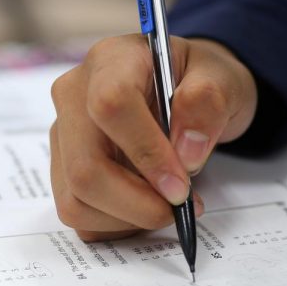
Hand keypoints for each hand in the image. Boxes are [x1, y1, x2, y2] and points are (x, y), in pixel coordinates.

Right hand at [50, 35, 257, 241]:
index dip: (146, 154)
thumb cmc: (200, 83)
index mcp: (112, 61)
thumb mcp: (223, 80)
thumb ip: (209, 104)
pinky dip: (116, 225)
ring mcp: (64, 136)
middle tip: (181, 206)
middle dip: (138, 203)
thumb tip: (185, 153)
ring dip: (129, 218)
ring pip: (76, 200)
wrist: (188, 93)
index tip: (181, 185)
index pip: (111, 106)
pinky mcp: (63, 169)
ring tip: (166, 205)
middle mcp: (74, 96)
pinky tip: (145, 206)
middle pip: (85, 167)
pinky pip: (79, 215)